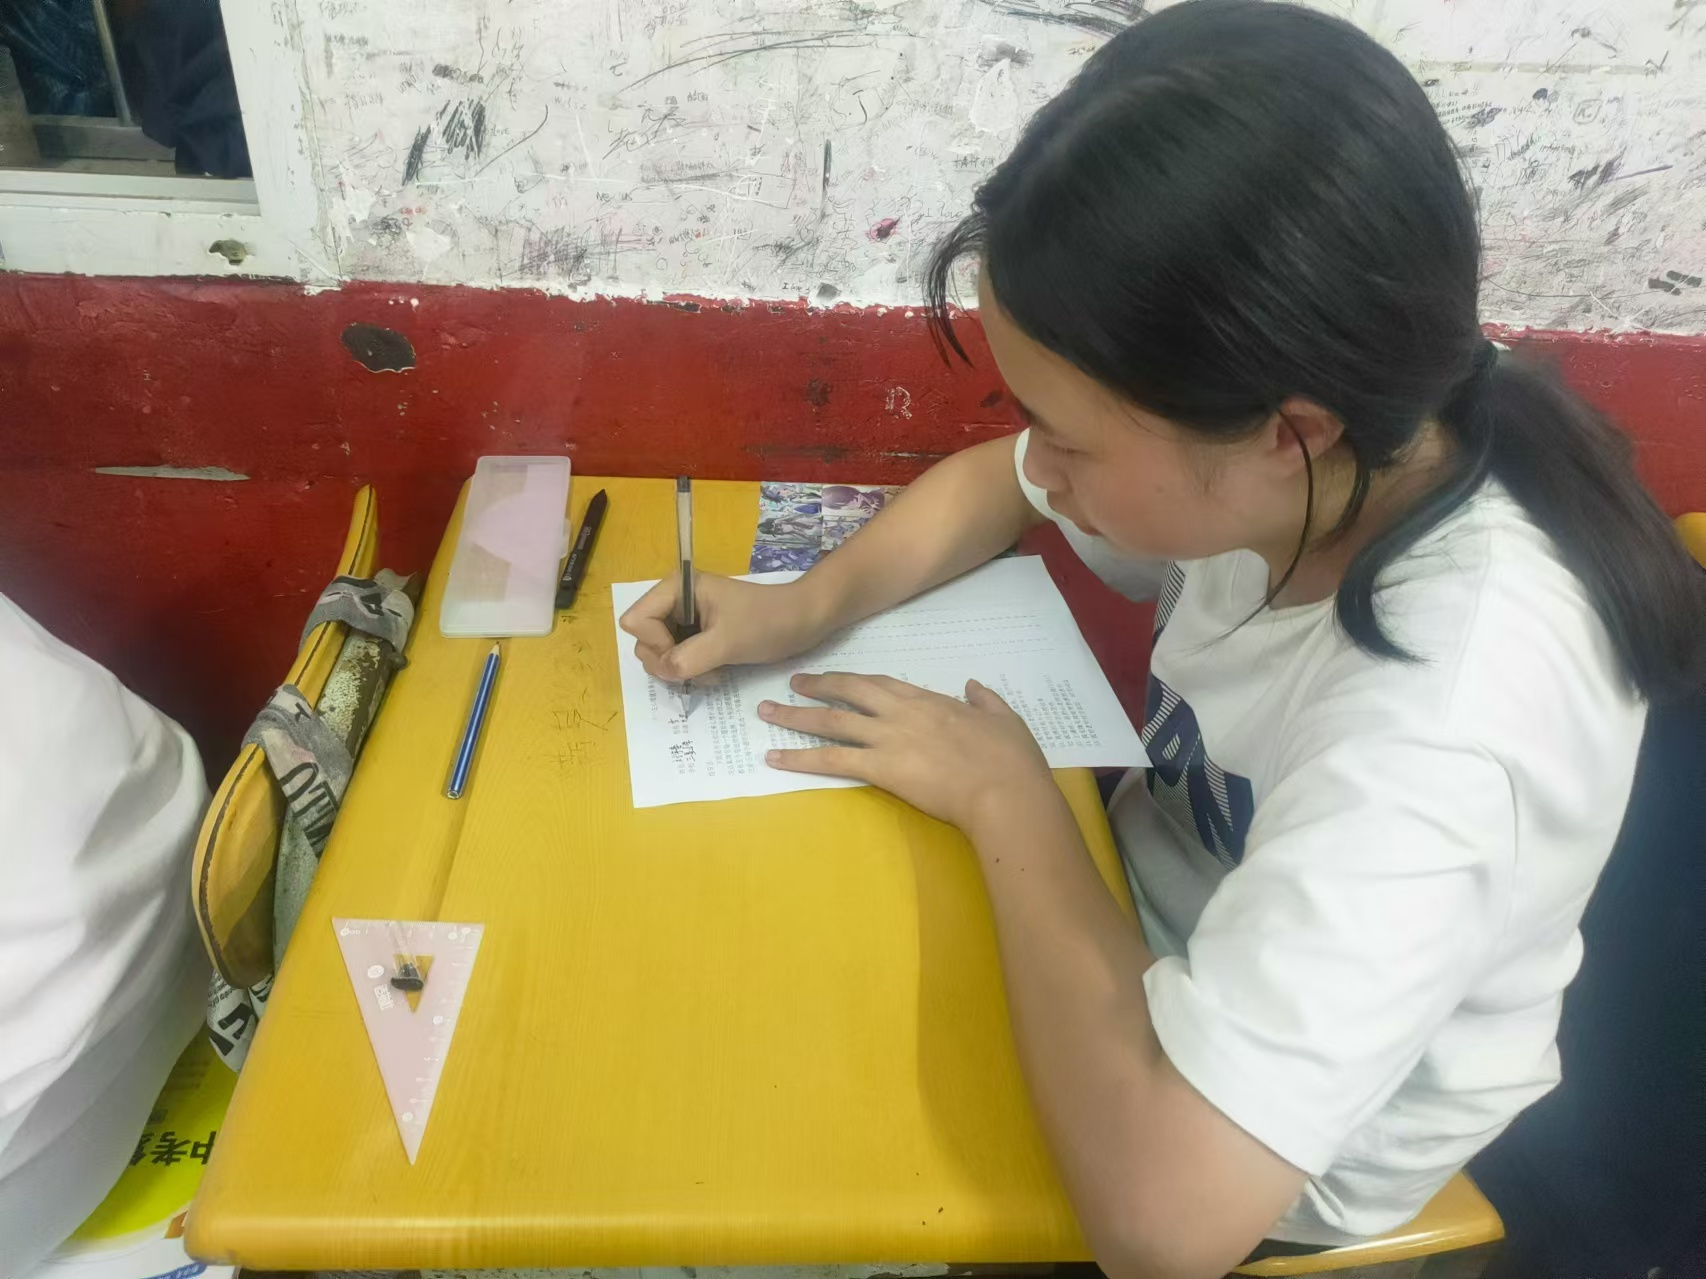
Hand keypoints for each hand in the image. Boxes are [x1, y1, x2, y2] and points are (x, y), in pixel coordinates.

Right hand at [619, 573, 832, 681]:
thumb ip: (689, 657)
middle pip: (643, 641)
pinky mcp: (697, 636)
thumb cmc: (768, 622)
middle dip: (668, 662)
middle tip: (701, 669)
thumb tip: (664, 672)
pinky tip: (716, 672)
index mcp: (675, 588)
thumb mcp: (727, 641)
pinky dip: (691, 672)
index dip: (655, 644)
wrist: (803, 621)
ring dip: (681, 671)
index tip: (686, 654)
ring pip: (659, 655)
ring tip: (713, 672)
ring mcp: (685, 620)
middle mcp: (674, 602)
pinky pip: (677, 660)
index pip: (636, 621)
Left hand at [760, 673, 1058, 832]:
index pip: (882, 684)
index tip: (837, 679)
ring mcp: (887, 738)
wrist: (1003, 790)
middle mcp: (900, 713)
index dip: (855, 681)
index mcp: (929, 700)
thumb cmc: (1009, 759)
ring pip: (831, 722)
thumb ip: (985, 700)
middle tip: (792, 684)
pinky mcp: (879, 768)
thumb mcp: (1004, 719)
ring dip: (795, 717)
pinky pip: (831, 760)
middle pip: (849, 692)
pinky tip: (775, 758)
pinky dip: (799, 759)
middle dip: (817, 687)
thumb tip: (973, 687)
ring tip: (766, 713)